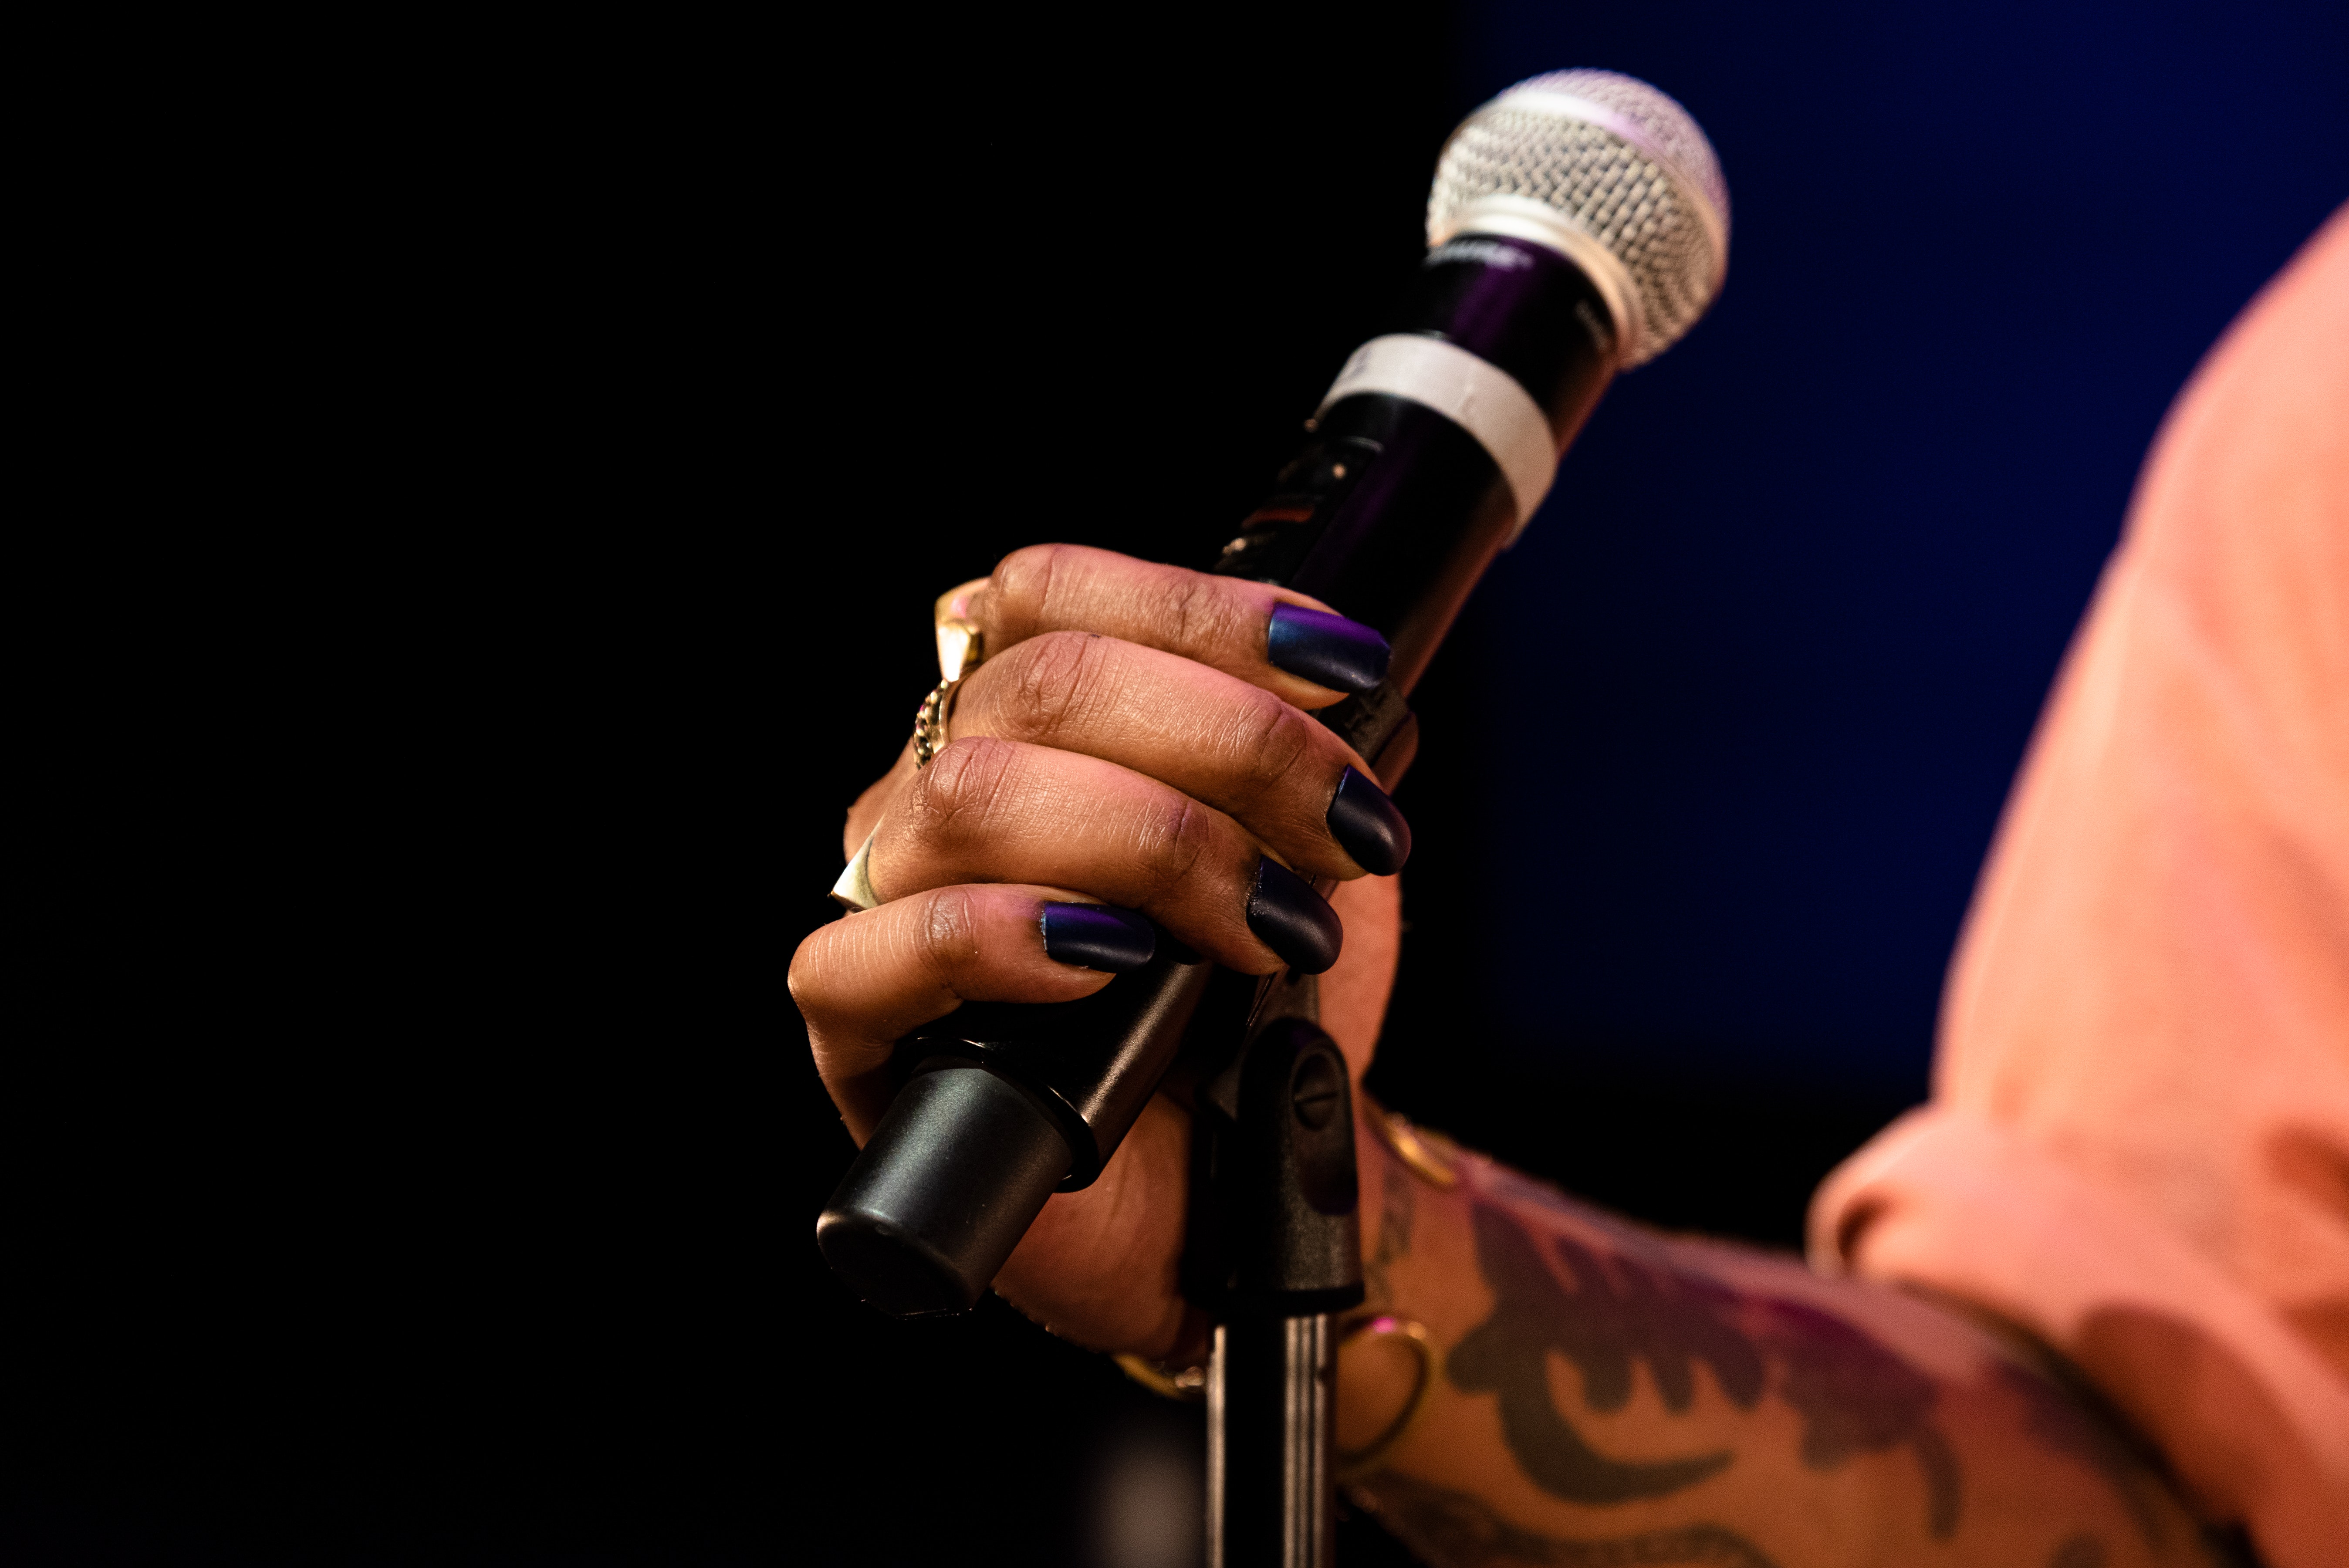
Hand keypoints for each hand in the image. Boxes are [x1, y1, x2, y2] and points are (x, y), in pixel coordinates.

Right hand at [791, 544, 1407, 1357]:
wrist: (1237, 1189)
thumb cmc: (1249, 1019)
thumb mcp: (1296, 857)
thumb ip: (1289, 757)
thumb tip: (1342, 683)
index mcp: (1014, 718)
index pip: (1056, 592)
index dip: (1202, 611)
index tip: (1343, 663)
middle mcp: (932, 787)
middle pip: (1041, 686)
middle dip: (1231, 744)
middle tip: (1345, 828)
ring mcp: (882, 900)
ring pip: (975, 796)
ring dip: (1158, 844)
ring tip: (1269, 924)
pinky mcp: (855, 1029)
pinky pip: (879, 948)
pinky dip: (1006, 936)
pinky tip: (1111, 960)